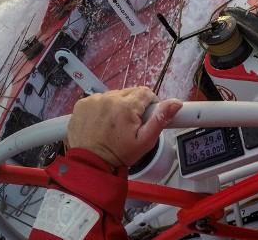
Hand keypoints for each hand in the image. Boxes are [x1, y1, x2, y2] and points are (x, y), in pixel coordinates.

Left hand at [67, 87, 181, 166]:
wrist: (90, 164)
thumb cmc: (119, 154)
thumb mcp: (145, 141)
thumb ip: (160, 119)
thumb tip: (175, 102)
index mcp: (127, 106)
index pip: (145, 92)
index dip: (149, 104)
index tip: (145, 117)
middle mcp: (110, 98)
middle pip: (129, 92)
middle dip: (133, 105)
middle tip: (130, 124)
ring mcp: (94, 100)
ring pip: (114, 95)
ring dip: (117, 105)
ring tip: (115, 125)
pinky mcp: (82, 103)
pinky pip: (98, 99)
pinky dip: (102, 108)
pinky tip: (102, 123)